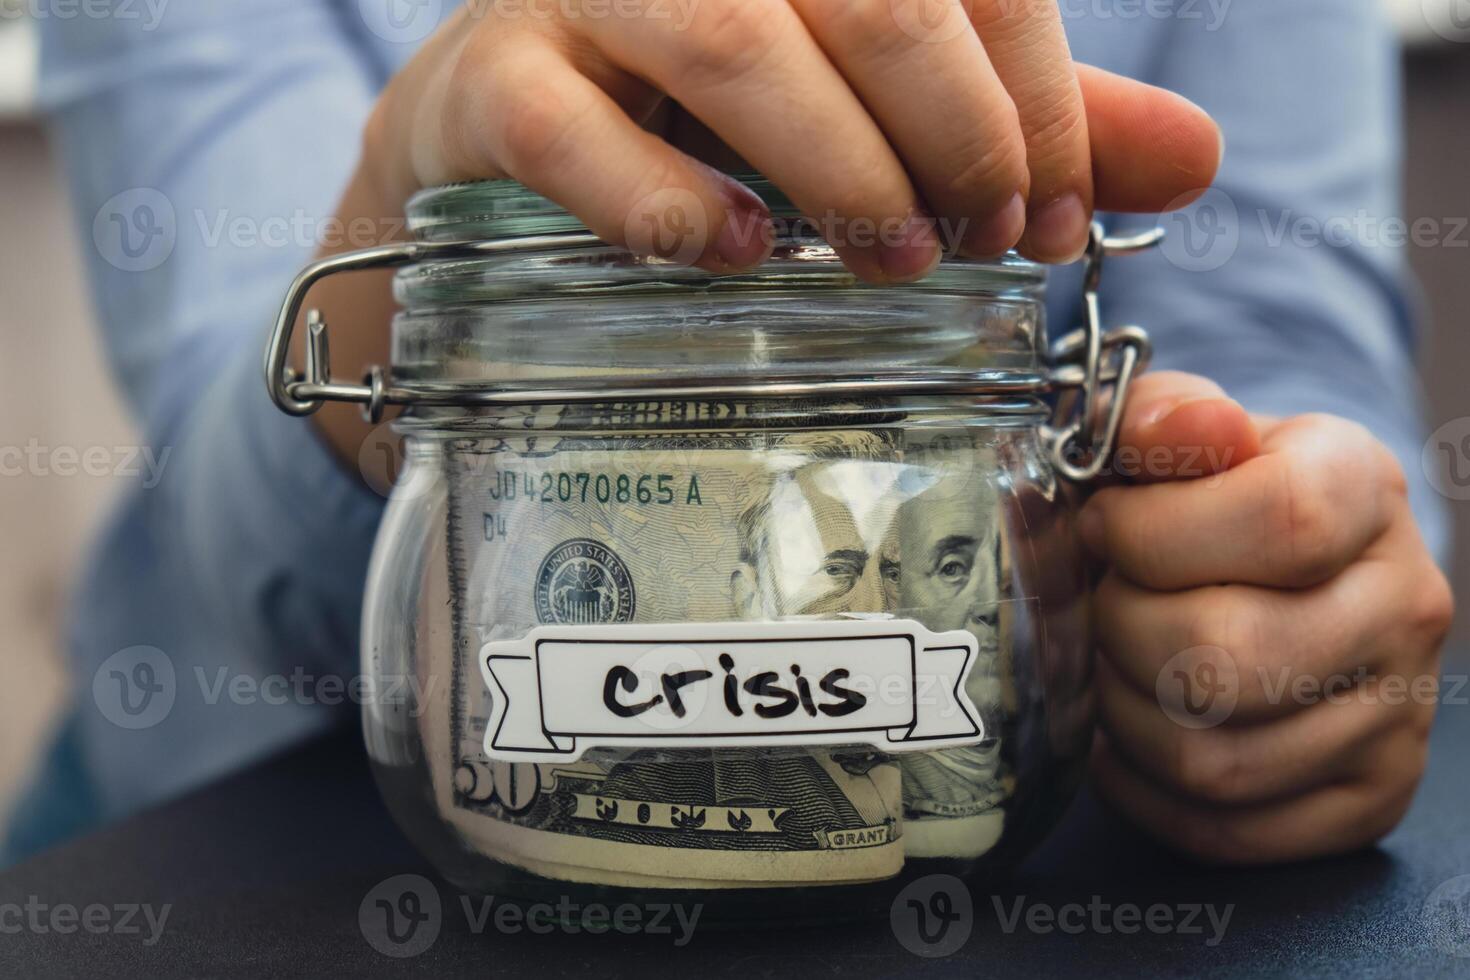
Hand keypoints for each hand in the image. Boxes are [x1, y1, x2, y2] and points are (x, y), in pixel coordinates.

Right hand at [360, 0, 1221, 277]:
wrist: (499, 129)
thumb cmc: (704, 108)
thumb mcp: (872, 98)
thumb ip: (1015, 112)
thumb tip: (1195, 161)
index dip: (1040, 101)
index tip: (1051, 220)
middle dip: (957, 136)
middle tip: (980, 245)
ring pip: (732, 44)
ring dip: (840, 170)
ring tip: (892, 259)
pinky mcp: (485, 83)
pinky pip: (574, 132)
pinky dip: (671, 203)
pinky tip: (741, 255)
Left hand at [1082, 371, 1453, 863]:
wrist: (1292, 566)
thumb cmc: (1214, 497)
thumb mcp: (1186, 431)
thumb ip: (1160, 413)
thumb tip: (1184, 424)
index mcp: (1365, 491)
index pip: (1279, 520)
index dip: (1150, 531)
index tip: (1103, 526)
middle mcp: (1405, 606)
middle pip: (1225, 655)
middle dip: (1114, 628)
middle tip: (1096, 603)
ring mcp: (1398, 715)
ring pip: (1212, 758)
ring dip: (1117, 713)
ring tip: (1105, 664)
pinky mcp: (1366, 799)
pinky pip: (1223, 829)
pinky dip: (1140, 790)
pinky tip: (1122, 734)